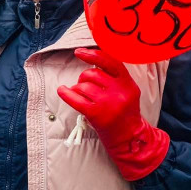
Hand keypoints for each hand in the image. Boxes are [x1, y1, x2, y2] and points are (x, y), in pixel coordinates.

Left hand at [56, 48, 168, 180]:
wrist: (129, 137)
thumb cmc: (125, 112)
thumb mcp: (127, 91)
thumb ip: (115, 77)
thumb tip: (92, 62)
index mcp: (128, 83)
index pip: (110, 62)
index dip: (93, 55)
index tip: (79, 52)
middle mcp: (119, 91)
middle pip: (93, 74)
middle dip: (84, 77)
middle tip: (84, 85)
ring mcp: (107, 103)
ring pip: (83, 86)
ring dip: (77, 88)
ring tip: (81, 95)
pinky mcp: (95, 114)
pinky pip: (75, 99)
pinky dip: (66, 93)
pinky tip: (62, 90)